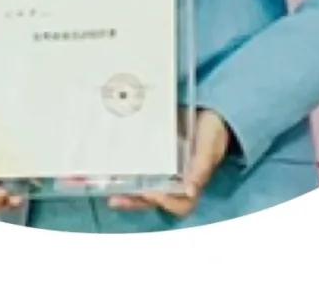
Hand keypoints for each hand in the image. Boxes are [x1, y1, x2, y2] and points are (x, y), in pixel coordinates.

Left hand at [107, 108, 230, 218]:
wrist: (208, 114)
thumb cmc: (212, 133)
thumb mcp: (210, 147)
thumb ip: (201, 167)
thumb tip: (190, 190)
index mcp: (191, 185)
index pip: (179, 204)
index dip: (165, 202)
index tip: (152, 193)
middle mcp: (174, 183)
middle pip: (153, 199)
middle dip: (133, 201)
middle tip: (115, 199)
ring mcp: (162, 172)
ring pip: (141, 187)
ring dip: (123, 189)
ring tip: (105, 187)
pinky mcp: (152, 158)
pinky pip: (137, 168)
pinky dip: (122, 171)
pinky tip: (107, 166)